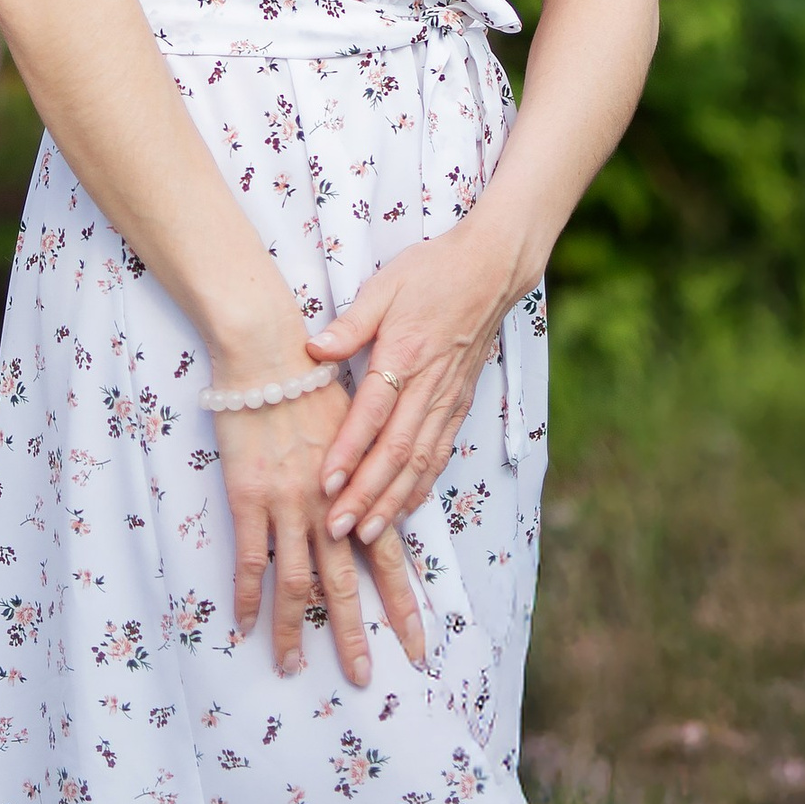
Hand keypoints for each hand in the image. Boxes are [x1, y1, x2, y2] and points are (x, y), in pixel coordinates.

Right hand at [214, 381, 426, 680]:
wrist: (268, 349)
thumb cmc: (313, 377)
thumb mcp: (358, 421)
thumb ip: (367, 469)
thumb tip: (375, 505)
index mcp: (359, 488)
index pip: (389, 558)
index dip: (403, 604)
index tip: (417, 646)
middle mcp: (328, 505)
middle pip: (345, 585)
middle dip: (354, 636)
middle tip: (363, 678)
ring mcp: (287, 504)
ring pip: (295, 584)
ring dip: (294, 630)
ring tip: (292, 668)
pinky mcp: (248, 497)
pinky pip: (249, 559)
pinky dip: (247, 596)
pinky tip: (245, 625)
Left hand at [305, 221, 517, 556]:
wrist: (491, 270)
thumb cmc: (432, 271)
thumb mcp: (385, 284)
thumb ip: (351, 322)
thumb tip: (313, 350)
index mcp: (405, 353)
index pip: (372, 414)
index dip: (348, 451)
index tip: (324, 483)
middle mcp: (428, 385)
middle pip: (395, 451)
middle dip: (366, 495)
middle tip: (338, 529)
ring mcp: (447, 399)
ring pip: (420, 462)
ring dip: (394, 501)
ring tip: (368, 533)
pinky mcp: (459, 405)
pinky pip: (439, 454)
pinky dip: (421, 486)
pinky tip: (404, 507)